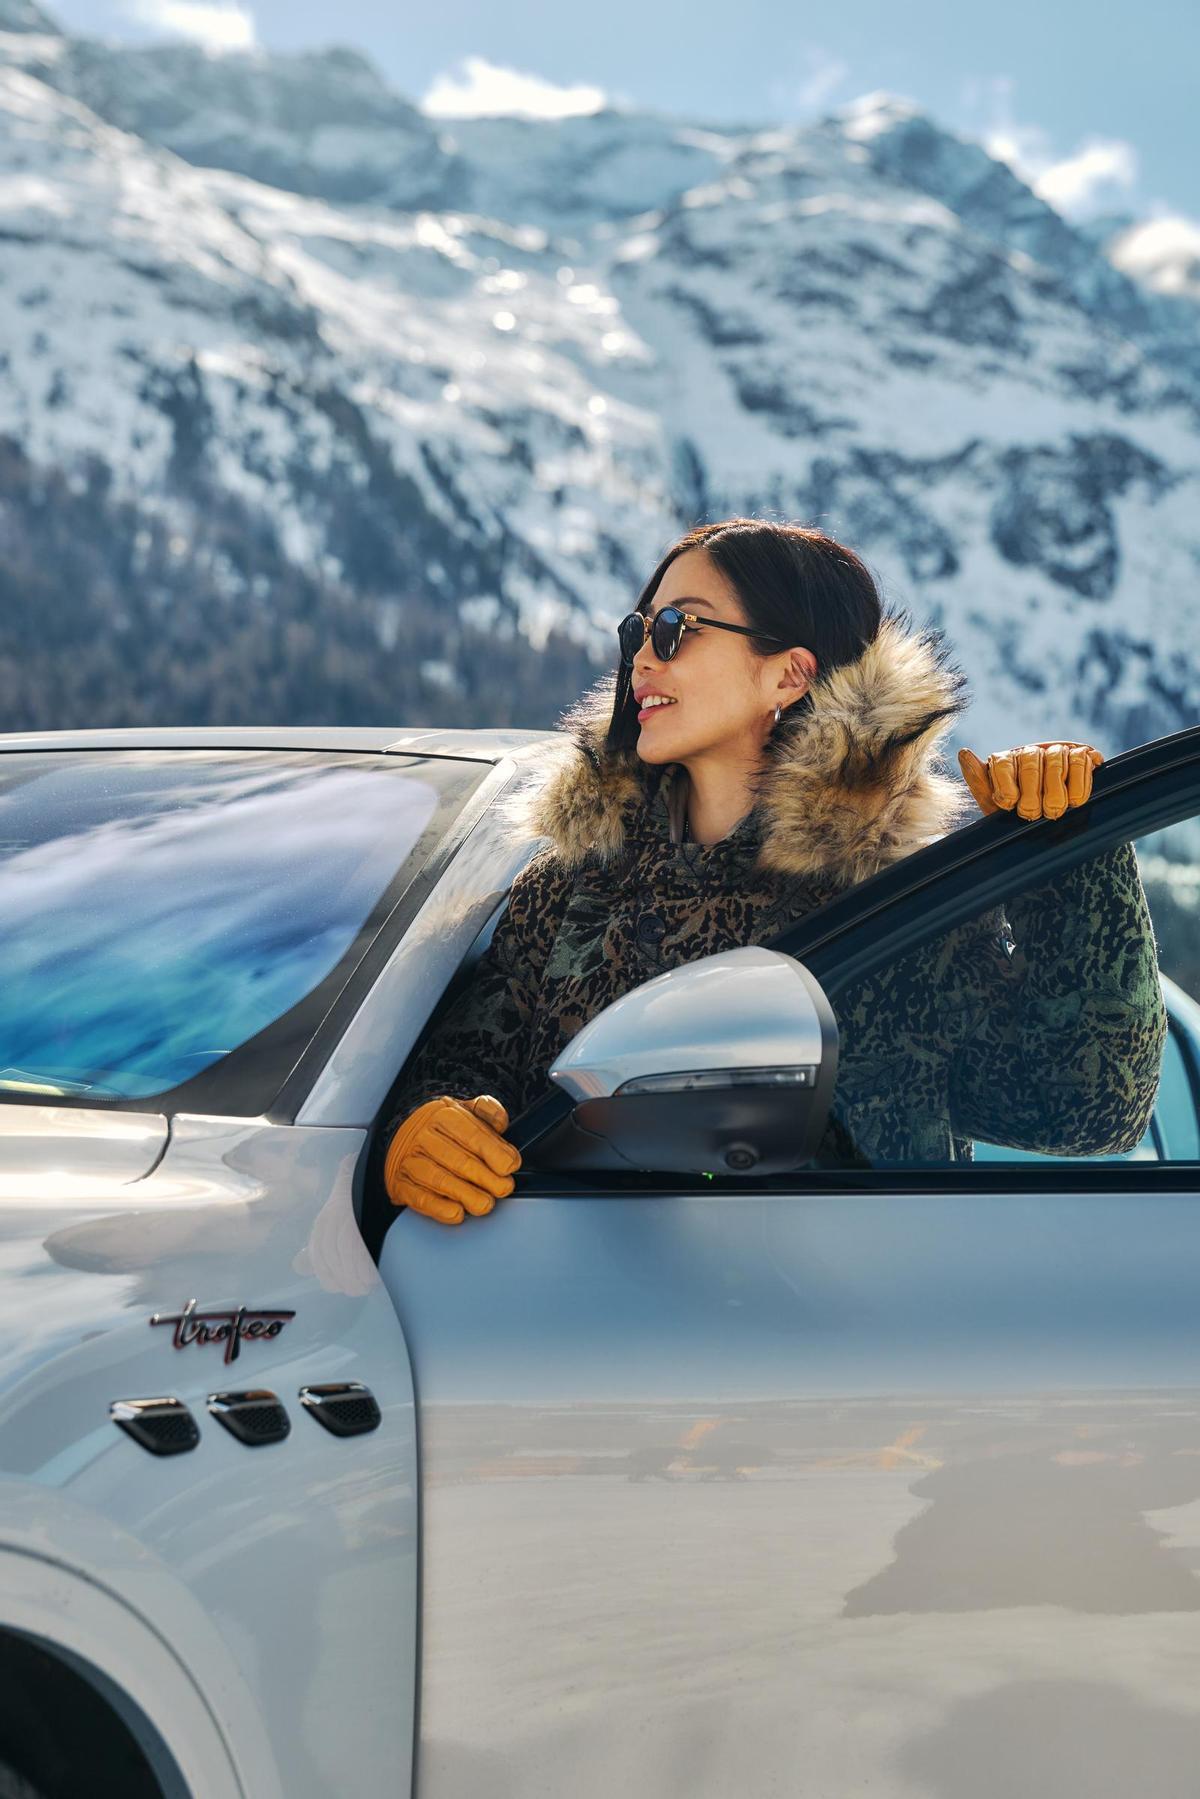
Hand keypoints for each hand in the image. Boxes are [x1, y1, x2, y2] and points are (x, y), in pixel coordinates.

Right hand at [384, 1094, 520, 1225]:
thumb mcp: (466, 1111)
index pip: (471, 1134)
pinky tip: (457, 1213)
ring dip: (465, 1194)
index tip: (510, 1165)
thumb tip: (500, 1121)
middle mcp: (423, 1137)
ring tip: (485, 1204)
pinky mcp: (401, 1184)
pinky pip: (419, 1198)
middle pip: (457, 1160)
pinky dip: (439, 1208)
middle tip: (504, 1188)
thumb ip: (487, 1112)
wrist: (403, 1134)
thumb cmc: (444, 1128)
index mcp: (443, 1115)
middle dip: (485, 1177)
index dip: (494, 1152)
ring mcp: (410, 1161)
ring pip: (439, 1180)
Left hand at [958, 740, 1102, 821]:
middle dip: (1031, 792)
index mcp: (1006, 761)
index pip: (1002, 763)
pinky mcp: (1082, 754)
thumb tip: (964, 753)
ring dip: (1055, 789)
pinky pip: (1081, 759)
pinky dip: (1079, 782)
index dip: (1006, 786)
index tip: (1009, 806)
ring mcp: (1056, 751)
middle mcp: (1030, 752)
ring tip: (1054, 812)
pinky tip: (1075, 801)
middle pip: (1030, 761)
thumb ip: (979, 782)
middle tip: (1033, 815)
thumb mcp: (995, 806)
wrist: (1052, 825)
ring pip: (1056, 759)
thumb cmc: (1018, 816)